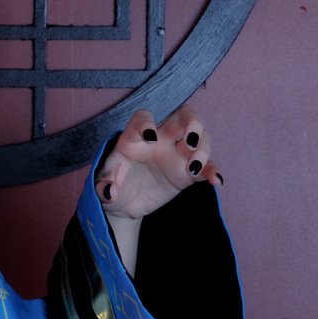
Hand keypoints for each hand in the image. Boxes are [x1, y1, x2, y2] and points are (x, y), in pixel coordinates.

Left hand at [95, 106, 222, 220]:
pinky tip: (216, 181)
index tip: (150, 138)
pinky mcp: (188, 173)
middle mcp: (160, 139)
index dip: (147, 123)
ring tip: (192, 168)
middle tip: (190, 141)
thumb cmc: (112, 184)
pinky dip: (214, 171)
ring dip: (203, 150)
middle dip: (193, 122)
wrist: (124, 203)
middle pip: (184, 116)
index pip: (143, 118)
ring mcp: (176, 154)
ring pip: (201, 139)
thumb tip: (109, 191)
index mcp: (135, 137)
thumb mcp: (101, 185)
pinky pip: (207, 167)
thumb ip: (103, 186)